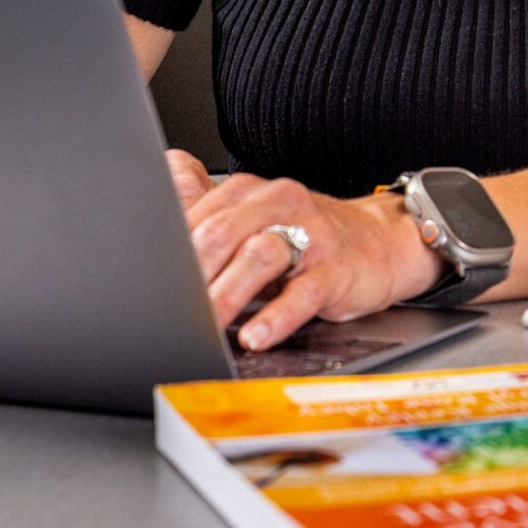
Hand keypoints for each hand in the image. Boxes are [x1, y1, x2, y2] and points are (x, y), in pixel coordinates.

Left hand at [161, 153, 442, 349]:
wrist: (381, 241)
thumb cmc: (307, 235)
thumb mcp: (252, 218)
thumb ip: (203, 209)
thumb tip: (149, 206)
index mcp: (248, 192)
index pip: (197, 211)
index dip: (169, 247)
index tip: (146, 279)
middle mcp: (277, 205)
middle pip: (221, 231)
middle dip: (192, 273)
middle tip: (169, 308)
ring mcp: (309, 235)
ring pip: (259, 257)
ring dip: (227, 293)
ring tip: (207, 324)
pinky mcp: (336, 269)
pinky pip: (302, 293)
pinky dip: (277, 317)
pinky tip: (256, 335)